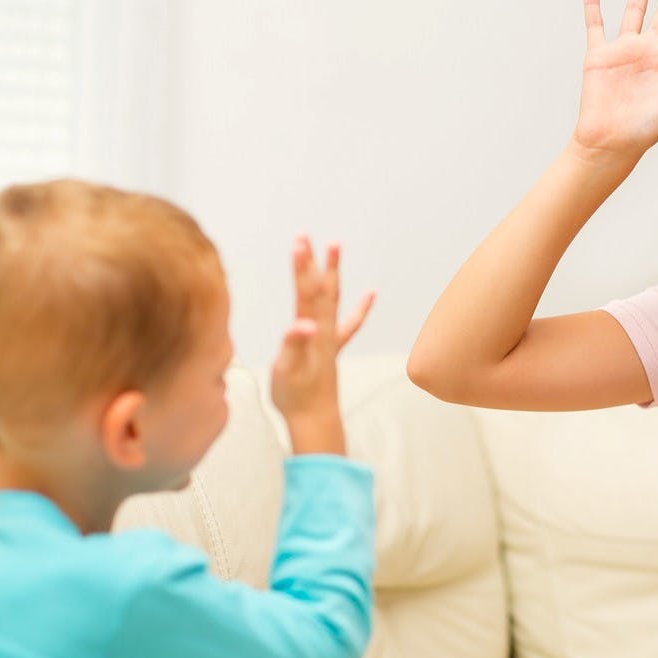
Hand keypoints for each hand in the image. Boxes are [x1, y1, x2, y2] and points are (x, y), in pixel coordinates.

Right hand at [270, 236, 374, 450]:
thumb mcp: (286, 370)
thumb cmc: (296, 397)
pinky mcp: (331, 350)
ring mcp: (330, 339)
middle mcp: (324, 331)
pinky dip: (360, 308)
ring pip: (332, 299)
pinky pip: (349, 324)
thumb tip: (303, 325)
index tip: (298, 242)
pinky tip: (371, 294)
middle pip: (319, 290)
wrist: (315, 421)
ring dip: (331, 273)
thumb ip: (294, 345)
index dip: (301, 267)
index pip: (304, 293)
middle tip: (306, 236)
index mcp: (312, 333)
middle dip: (312, 262)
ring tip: (334, 247)